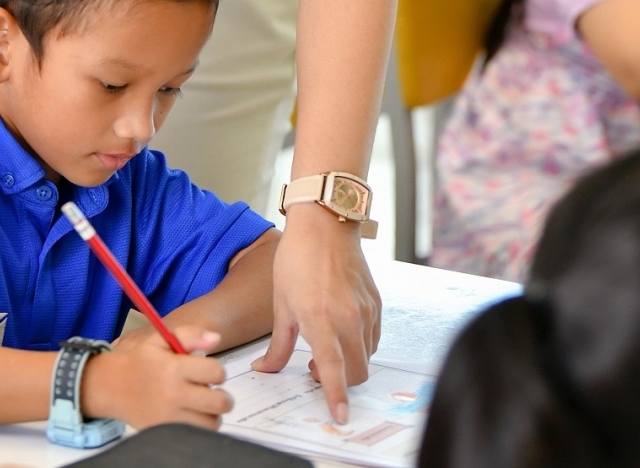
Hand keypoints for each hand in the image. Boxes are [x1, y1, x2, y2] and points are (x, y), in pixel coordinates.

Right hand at [84, 325, 230, 430]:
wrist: (111, 386)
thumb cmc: (141, 360)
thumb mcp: (161, 339)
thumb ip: (190, 335)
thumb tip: (217, 339)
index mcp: (174, 368)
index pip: (216, 372)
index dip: (218, 370)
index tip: (210, 371)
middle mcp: (173, 394)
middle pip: (218, 402)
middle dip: (223, 396)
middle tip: (215, 392)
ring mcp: (169, 417)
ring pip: (211, 423)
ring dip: (212, 414)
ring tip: (203, 405)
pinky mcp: (164, 432)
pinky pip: (195, 435)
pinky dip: (199, 427)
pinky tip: (192, 415)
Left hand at [252, 205, 380, 422]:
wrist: (325, 224)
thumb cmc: (297, 258)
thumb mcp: (281, 303)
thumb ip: (277, 344)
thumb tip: (264, 368)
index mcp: (321, 319)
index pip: (333, 370)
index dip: (337, 396)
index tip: (340, 415)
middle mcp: (348, 318)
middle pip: (356, 371)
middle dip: (341, 382)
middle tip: (315, 369)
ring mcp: (365, 310)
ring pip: (366, 356)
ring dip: (349, 362)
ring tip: (325, 345)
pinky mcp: (375, 302)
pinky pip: (373, 337)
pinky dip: (359, 344)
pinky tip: (340, 330)